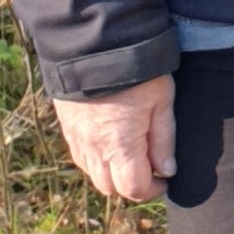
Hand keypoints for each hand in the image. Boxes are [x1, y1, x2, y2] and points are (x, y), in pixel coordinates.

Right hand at [53, 76, 174, 202]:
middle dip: (132, 185)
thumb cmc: (134, 70)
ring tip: (129, 155)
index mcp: (120, 146)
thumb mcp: (161, 100)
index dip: (153, 190)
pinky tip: (109, 143)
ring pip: (93, 174)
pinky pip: (80, 156)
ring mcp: (77, 137)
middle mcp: (94, 148)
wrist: (94, 43)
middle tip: (149, 169)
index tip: (165, 180)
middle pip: (110, 188)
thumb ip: (164, 140)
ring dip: (112, 173)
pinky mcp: (67, 125)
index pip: (134, 188)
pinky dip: (95, 159)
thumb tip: (167, 171)